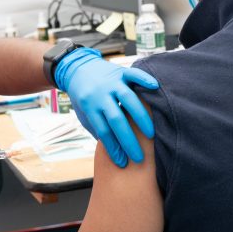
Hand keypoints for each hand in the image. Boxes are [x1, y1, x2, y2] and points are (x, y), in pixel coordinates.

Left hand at [55, 48, 157, 166]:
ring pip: (128, 99)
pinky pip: (134, 75)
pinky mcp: (120, 71)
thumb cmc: (83, 97)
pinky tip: (156, 87)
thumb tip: (113, 150)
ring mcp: (111, 83)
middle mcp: (100, 95)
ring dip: (141, 118)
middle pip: (116, 120)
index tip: (123, 163)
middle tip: (139, 157)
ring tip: (151, 134)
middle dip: (128, 141)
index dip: (113, 149)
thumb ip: (97, 128)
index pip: (103, 131)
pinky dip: (144, 80)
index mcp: (90, 107)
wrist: (77, 68)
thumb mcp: (84, 114)